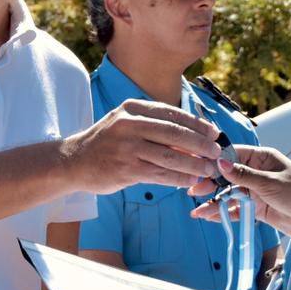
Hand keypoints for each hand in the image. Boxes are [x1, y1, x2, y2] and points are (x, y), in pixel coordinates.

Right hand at [64, 99, 220, 194]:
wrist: (74, 161)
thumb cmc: (107, 143)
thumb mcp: (126, 123)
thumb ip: (154, 127)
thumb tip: (192, 137)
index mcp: (132, 109)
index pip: (172, 114)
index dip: (197, 124)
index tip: (214, 133)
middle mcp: (129, 125)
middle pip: (174, 133)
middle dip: (200, 144)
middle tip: (216, 152)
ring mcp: (126, 147)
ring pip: (170, 156)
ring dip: (194, 164)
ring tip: (208, 169)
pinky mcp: (125, 169)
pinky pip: (159, 174)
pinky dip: (178, 178)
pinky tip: (190, 181)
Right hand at [189, 146, 290, 234]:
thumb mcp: (270, 183)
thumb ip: (244, 175)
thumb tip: (220, 162)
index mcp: (263, 157)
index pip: (233, 155)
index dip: (215, 162)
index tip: (198, 168)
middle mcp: (257, 172)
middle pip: (228, 175)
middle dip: (211, 183)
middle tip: (194, 190)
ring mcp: (257, 190)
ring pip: (230, 194)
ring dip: (215, 201)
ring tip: (198, 210)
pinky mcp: (258, 207)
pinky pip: (237, 209)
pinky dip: (224, 213)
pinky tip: (210, 216)